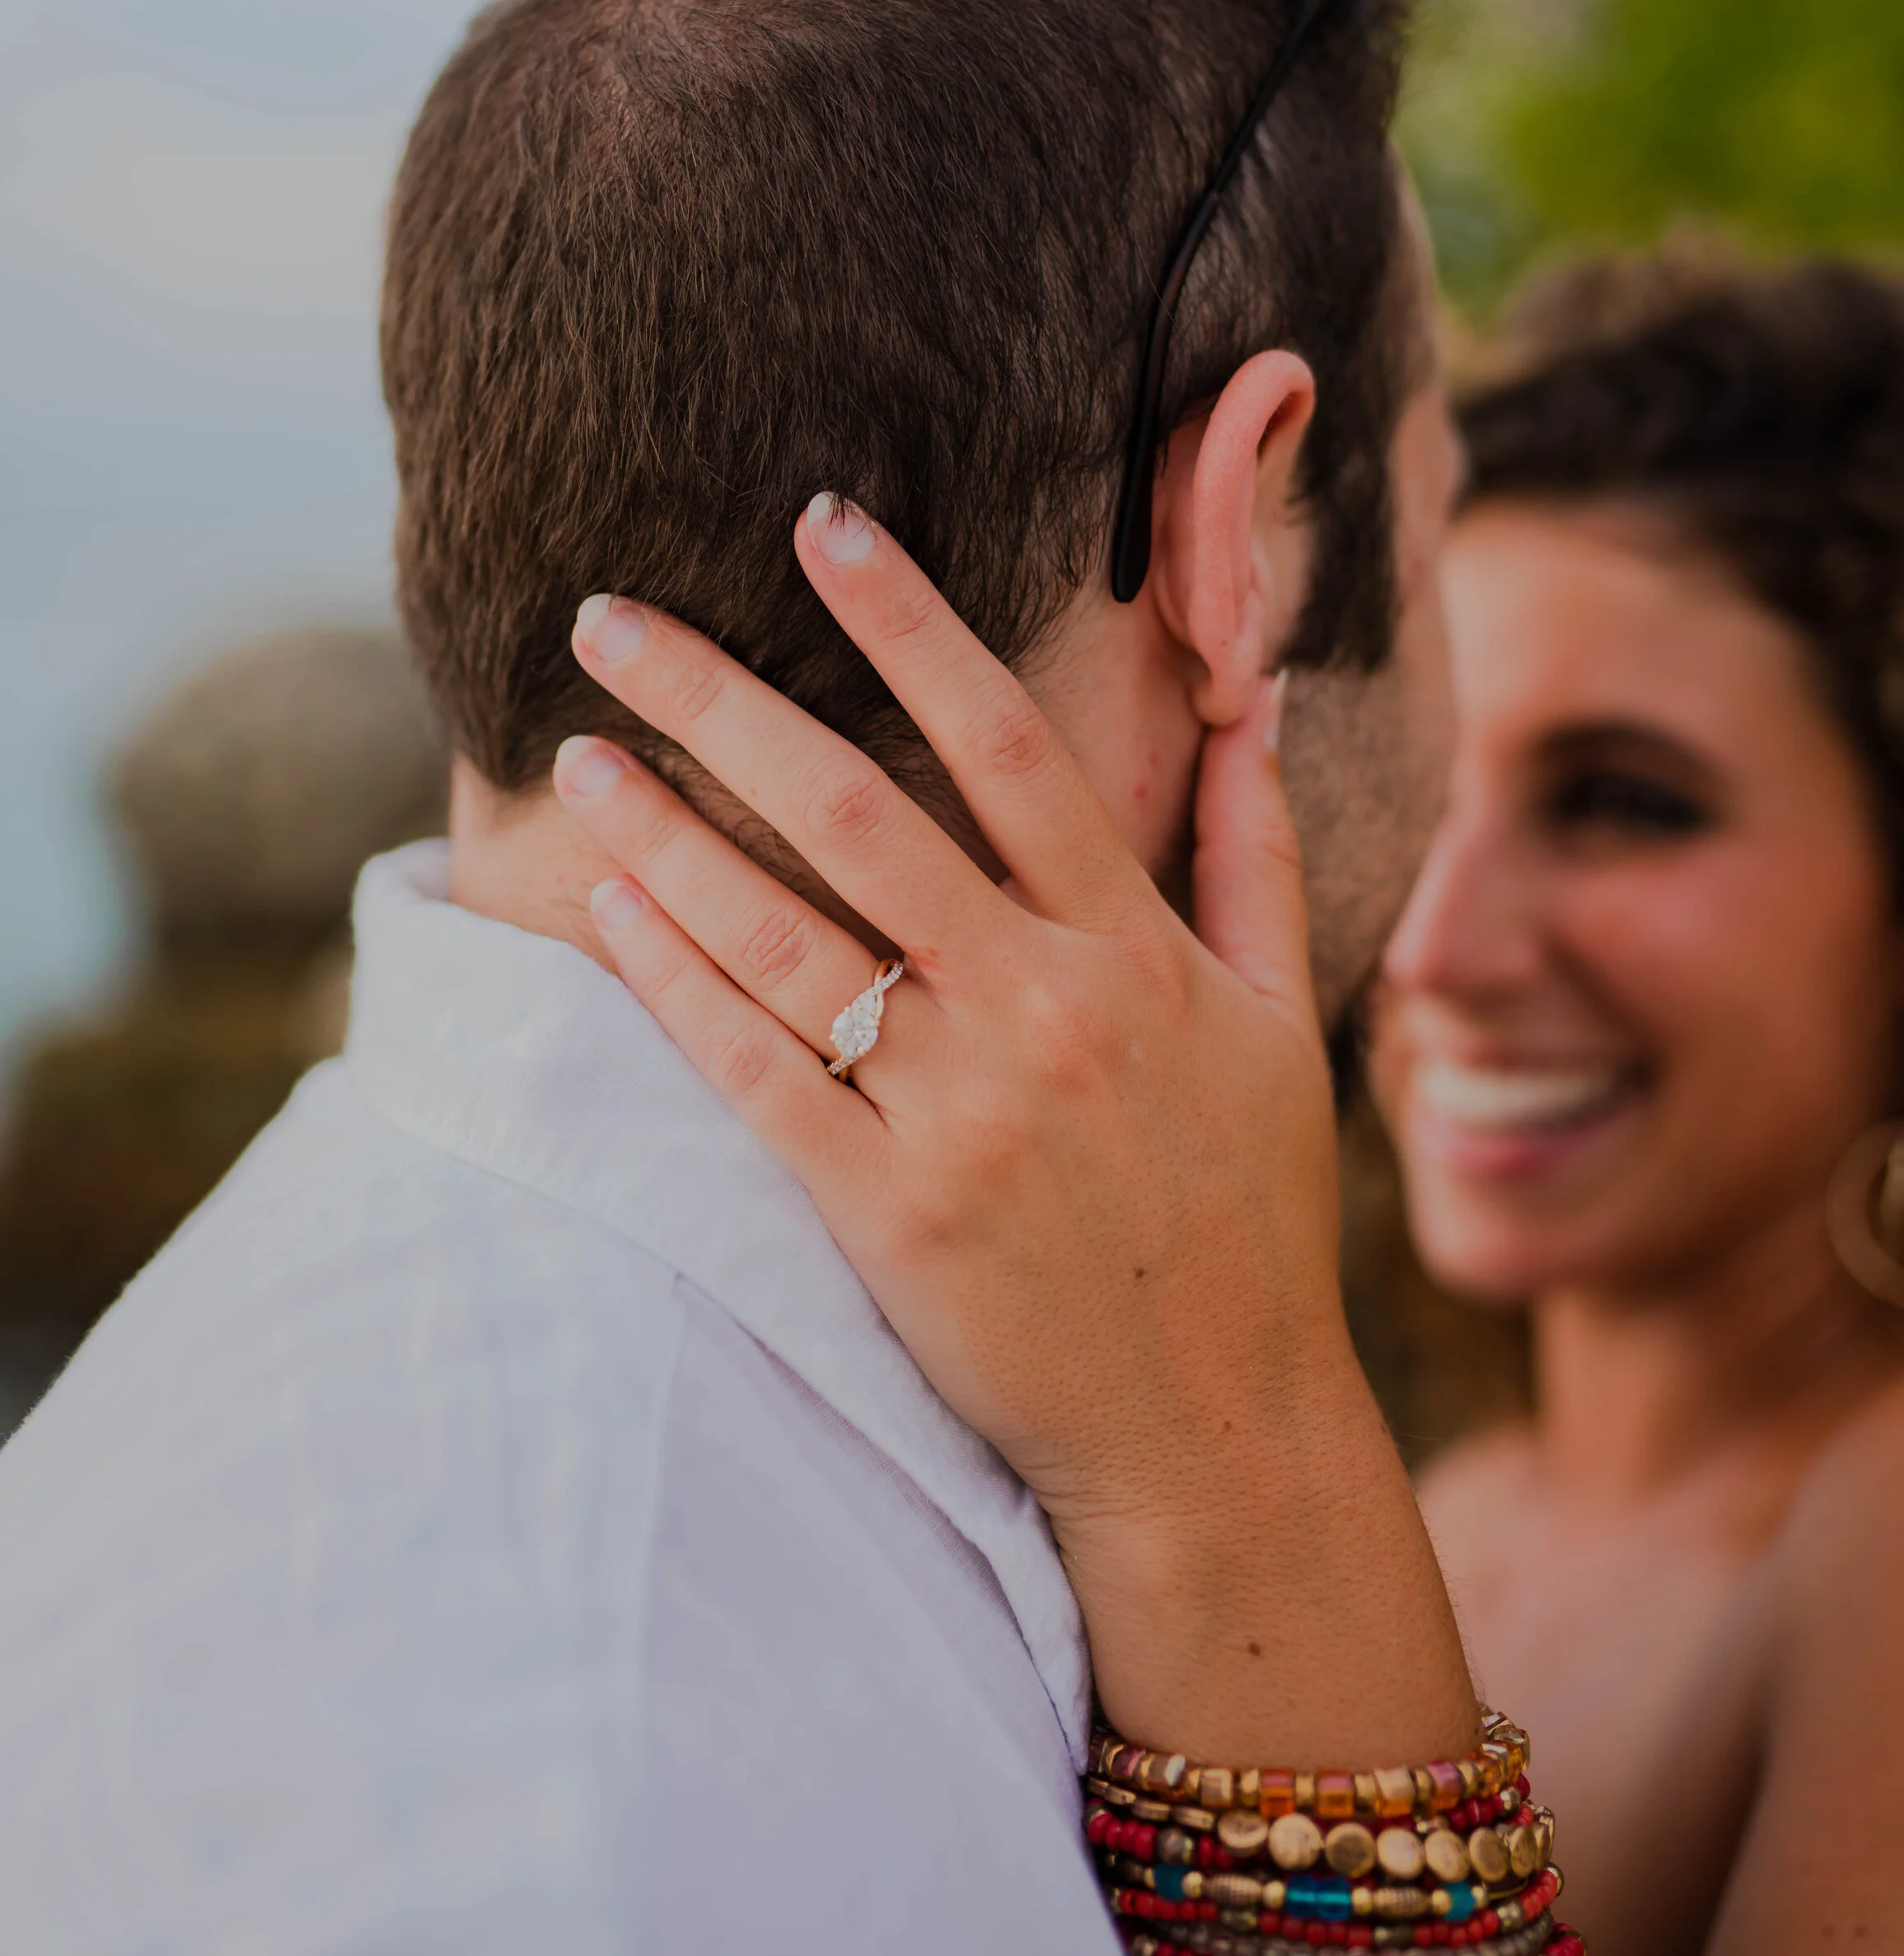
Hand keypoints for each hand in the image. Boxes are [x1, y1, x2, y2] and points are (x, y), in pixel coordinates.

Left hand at [555, 495, 1475, 1765]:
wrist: (1214, 1430)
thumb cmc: (1246, 1214)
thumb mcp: (1276, 1021)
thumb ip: (1249, 851)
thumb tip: (1253, 699)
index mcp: (1130, 951)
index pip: (1008, 745)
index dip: (911, 623)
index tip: (823, 525)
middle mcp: (1039, 1015)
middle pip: (860, 817)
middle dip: (728, 699)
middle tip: (612, 614)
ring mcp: (957, 1117)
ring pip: (784, 940)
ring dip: (666, 834)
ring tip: (575, 756)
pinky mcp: (885, 1215)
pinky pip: (757, 1076)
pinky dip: (677, 987)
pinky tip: (607, 909)